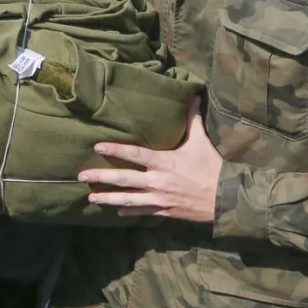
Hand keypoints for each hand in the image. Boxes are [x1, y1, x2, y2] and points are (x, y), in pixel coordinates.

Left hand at [80, 101, 222, 221]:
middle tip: (81, 176)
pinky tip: (117, 211)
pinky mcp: (165, 211)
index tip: (97, 147)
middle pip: (124, 179)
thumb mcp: (201, 141)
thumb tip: (194, 95)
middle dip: (101, 177)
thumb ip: (192, 120)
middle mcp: (157, 181)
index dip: (115, 150)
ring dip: (108, 198)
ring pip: (128, 199)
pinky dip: (129, 211)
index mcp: (164, 162)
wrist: (226, 198)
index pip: (134, 154)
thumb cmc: (211, 167)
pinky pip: (143, 211)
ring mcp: (159, 198)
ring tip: (91, 198)